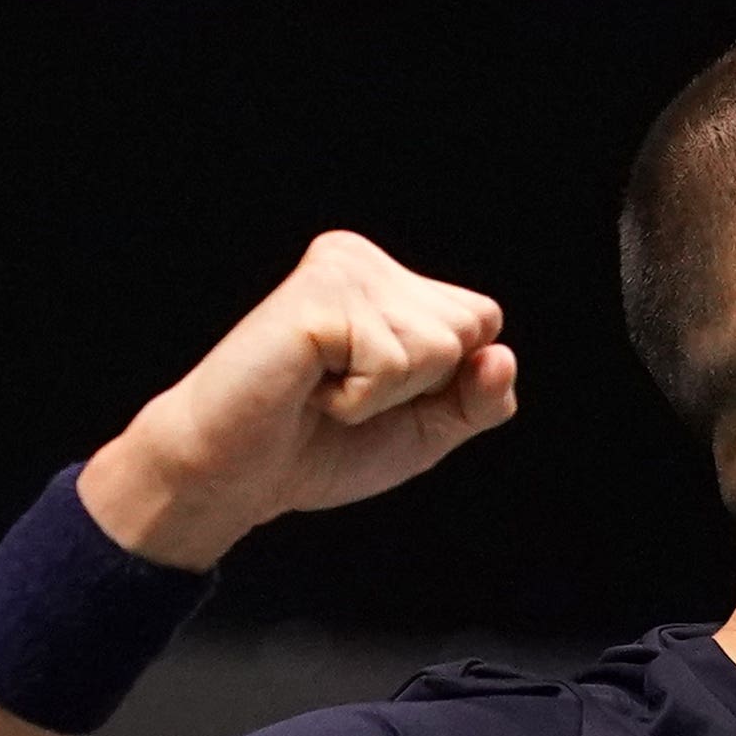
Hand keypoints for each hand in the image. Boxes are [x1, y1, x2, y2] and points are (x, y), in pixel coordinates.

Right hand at [77, 230, 518, 568]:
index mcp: (389, 280)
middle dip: (421, 386)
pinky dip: (359, 399)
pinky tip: (310, 389)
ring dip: (386, 395)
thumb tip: (502, 356)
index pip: (484, 323)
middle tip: (345, 393)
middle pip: (471, 328)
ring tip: (324, 390)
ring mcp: (341, 268)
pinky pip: (394, 362)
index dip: (445, 383)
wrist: (233, 475)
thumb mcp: (425, 430)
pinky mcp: (319, 293)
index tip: (375, 395)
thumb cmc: (317, 447)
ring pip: (439, 346)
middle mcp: (364, 260)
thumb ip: (479, 399)